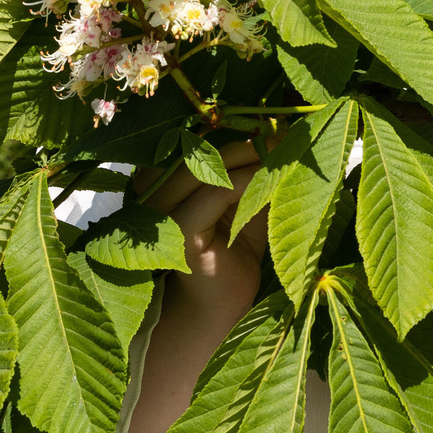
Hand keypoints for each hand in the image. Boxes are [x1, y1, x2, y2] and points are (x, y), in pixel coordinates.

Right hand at [139, 138, 270, 318]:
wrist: (221, 304)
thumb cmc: (232, 251)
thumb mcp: (241, 203)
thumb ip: (248, 172)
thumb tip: (275, 135)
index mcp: (159, 182)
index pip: (193, 144)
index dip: (232, 133)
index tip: (271, 128)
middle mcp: (151, 193)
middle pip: (198, 151)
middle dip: (243, 142)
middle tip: (281, 138)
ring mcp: (160, 214)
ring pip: (205, 168)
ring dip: (246, 157)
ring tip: (278, 154)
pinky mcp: (179, 233)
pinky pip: (215, 194)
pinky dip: (245, 182)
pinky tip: (268, 180)